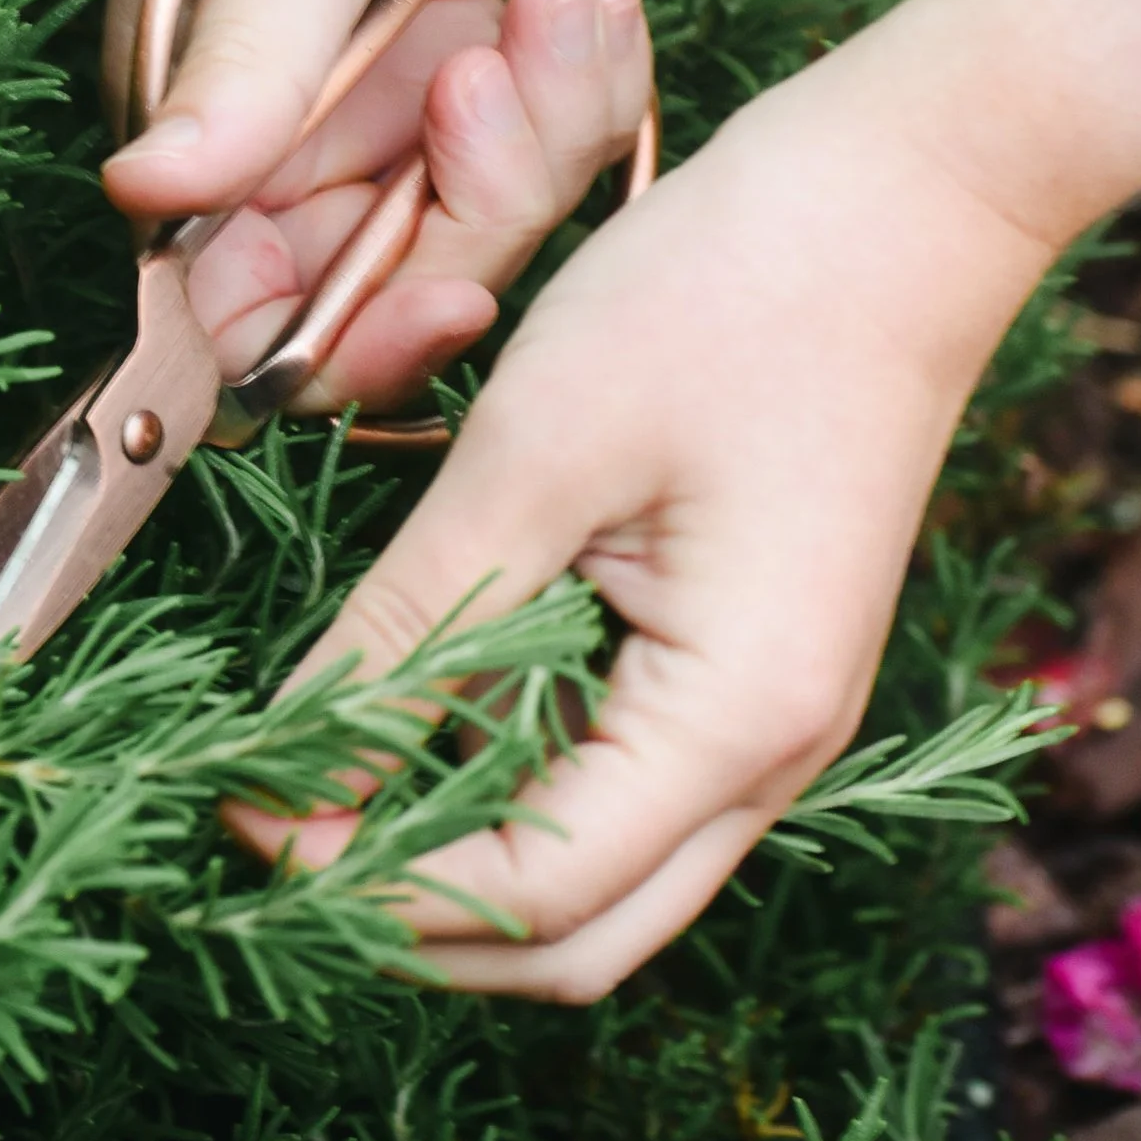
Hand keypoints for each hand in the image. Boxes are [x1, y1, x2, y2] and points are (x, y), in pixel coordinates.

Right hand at [105, 0, 592, 400]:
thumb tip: (142, 195)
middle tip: (513, 78)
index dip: (349, 335)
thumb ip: (239, 73)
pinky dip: (580, 81)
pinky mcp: (453, 49)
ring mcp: (371, 95)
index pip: (248, 319)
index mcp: (194, 123)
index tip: (455, 286)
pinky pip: (537, 133)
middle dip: (483, 206)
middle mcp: (274, 134)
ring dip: (549, 128)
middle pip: (390, 284)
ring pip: (482, 211)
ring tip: (565, 6)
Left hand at [226, 58, 1056, 996]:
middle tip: (273, 829)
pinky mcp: (745, 667)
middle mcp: (771, 760)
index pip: (531, 893)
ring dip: (454, 847)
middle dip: (412, 915)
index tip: (242, 816)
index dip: (370, 881)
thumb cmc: (726, 297)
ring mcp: (768, 721)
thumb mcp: (531, 455)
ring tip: (316, 767)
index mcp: (734, 722)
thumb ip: (410, 624)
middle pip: (575, 936)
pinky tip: (411, 696)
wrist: (898, 204)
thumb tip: (289, 752)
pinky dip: (507, 771)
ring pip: (596, 871)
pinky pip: (617, 777)